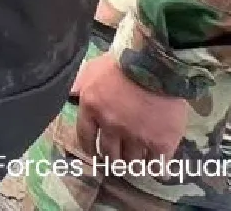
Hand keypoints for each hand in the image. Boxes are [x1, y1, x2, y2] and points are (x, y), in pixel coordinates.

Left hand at [71, 53, 189, 162]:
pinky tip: (156, 168)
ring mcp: (136, 136)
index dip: (89, 147)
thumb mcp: (91, 68)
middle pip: (109, 153)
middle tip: (116, 160)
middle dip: (111, 158)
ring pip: (132, 161)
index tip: (93, 152)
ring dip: (132, 163)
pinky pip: (156, 164)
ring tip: (136, 163)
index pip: (85, 137)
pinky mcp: (161, 142)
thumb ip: (79, 84)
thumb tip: (69, 95)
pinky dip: (156, 168)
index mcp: (92, 109)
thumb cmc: (122, 61)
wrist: (159, 62)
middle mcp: (111, 126)